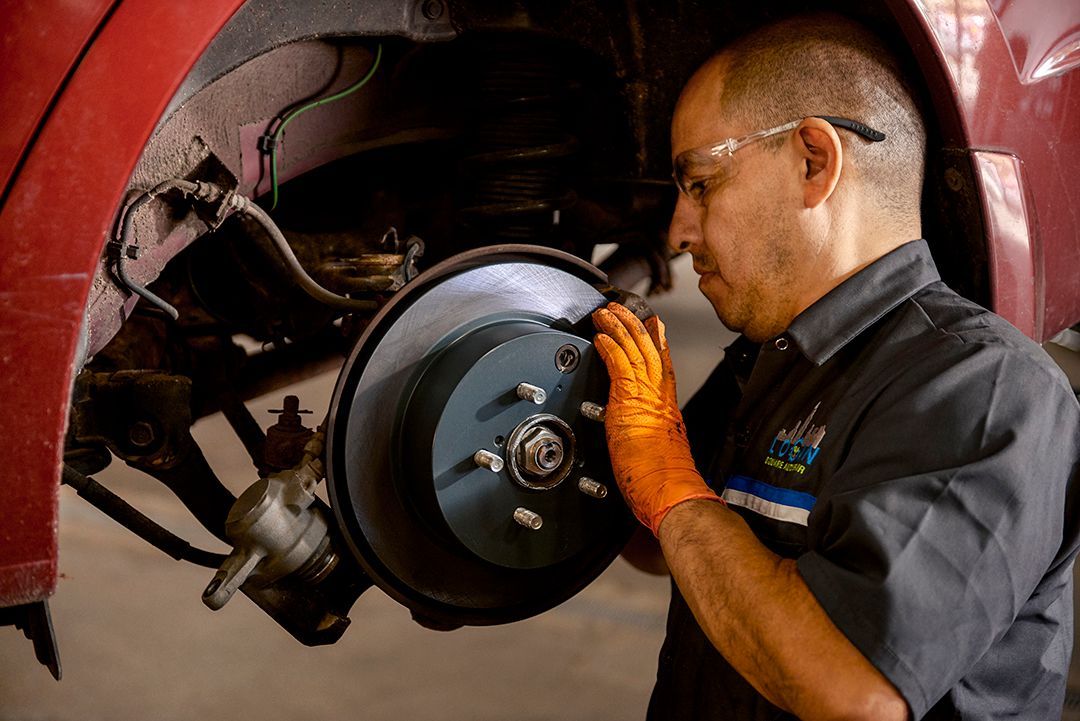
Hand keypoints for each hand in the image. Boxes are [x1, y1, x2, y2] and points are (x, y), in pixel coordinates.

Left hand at [592, 302, 721, 535]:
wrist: (670, 491)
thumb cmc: (663, 480)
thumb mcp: (658, 448)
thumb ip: (650, 432)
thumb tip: (642, 432)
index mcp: (666, 406)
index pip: (662, 364)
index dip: (658, 341)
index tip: (654, 325)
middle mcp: (660, 396)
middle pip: (648, 349)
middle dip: (634, 325)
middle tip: (620, 309)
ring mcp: (646, 396)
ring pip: (634, 350)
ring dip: (617, 328)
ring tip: (604, 314)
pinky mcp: (630, 402)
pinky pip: (619, 365)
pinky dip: (609, 347)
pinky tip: (600, 337)